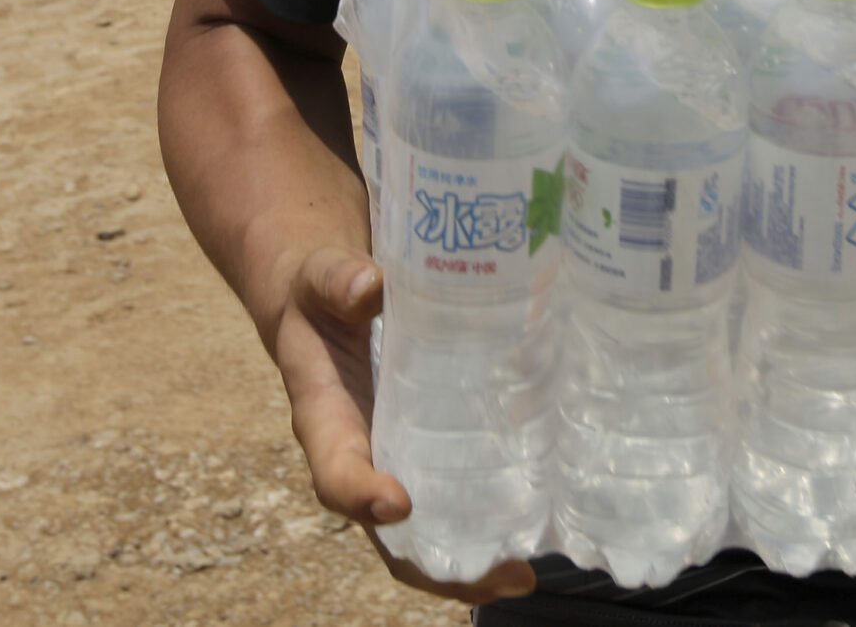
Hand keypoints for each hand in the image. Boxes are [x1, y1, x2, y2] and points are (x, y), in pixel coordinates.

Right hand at [271, 246, 536, 605]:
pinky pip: (450, 500)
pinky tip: (534, 526)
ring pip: (422, 535)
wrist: (324, 301)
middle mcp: (360, 457)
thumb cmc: (321, 295)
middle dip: (436, 568)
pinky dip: (484, 521)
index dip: (360, 493)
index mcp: (324, 419)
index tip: (398, 501)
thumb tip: (370, 288)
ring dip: (468, 563)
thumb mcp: (320, 279)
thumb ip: (338, 281)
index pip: (334, 472)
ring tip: (525, 575)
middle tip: (500, 576)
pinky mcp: (427, 451)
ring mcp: (395, 461)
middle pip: (387, 536)